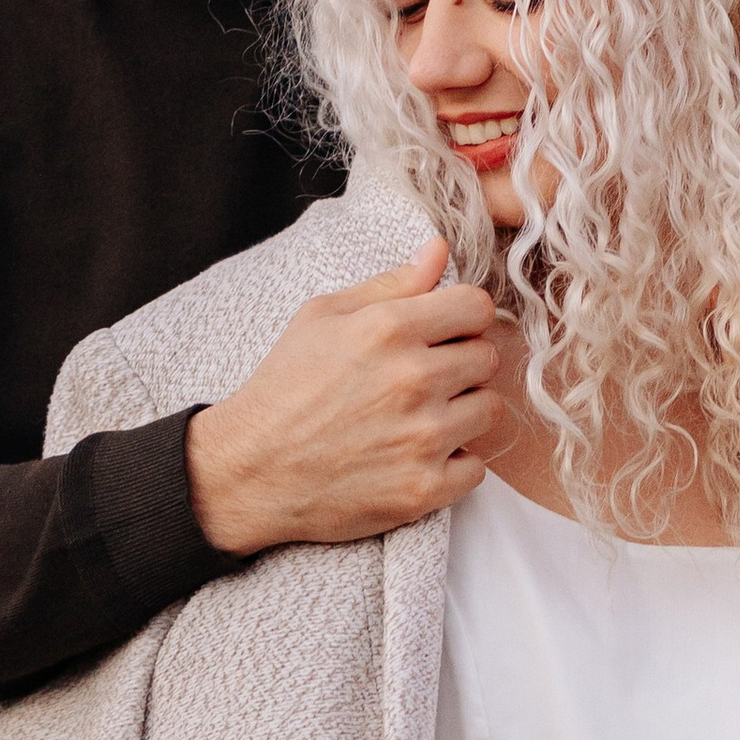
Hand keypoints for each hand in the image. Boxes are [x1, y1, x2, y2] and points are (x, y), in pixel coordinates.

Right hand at [186, 238, 502, 554]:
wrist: (250, 470)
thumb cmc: (284, 388)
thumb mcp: (322, 317)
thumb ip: (390, 284)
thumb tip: (440, 251)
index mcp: (390, 329)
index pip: (477, 307)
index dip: (462, 318)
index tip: (445, 333)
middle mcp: (413, 380)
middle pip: (486, 358)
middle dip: (461, 364)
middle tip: (424, 381)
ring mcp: (422, 438)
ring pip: (488, 410)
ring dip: (462, 413)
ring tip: (420, 419)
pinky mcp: (424, 488)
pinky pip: (476, 468)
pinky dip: (453, 464)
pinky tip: (417, 457)